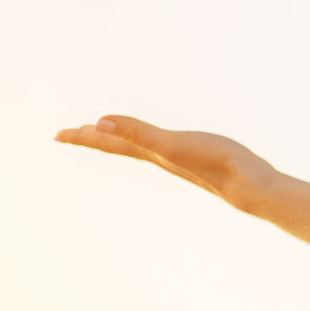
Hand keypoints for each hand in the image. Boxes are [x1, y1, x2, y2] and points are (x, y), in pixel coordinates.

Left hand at [52, 115, 278, 206]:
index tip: (58, 135)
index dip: (84, 137)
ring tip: (109, 136)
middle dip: (94, 139)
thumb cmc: (214, 163)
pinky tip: (158, 145)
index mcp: (151, 152)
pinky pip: (162, 148)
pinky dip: (150, 143)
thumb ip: (136, 132)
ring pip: (140, 148)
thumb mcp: (170, 144)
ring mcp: (178, 159)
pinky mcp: (197, 157)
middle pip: (119, 146)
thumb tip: (97, 123)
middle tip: (70, 134)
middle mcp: (160, 157)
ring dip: (121, 142)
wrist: (251, 187)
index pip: (109, 142)